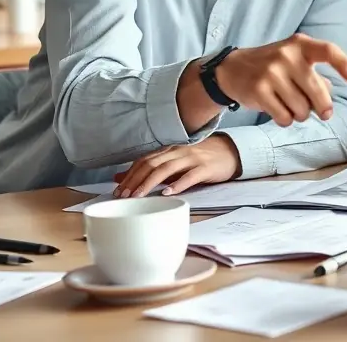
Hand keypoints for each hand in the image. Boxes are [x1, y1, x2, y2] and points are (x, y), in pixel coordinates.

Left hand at [113, 134, 240, 197]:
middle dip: (135, 180)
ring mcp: (192, 159)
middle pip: (151, 164)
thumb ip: (151, 170)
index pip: (144, 161)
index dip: (129, 175)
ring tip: (138, 196)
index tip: (117, 191)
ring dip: (150, 183)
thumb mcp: (174, 163)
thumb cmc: (200, 160)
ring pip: (166, 169)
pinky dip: (177, 184)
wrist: (229, 152)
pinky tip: (168, 193)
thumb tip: (121, 177)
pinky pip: (189, 176)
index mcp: (169, 151)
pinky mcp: (205, 168)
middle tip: (123, 196)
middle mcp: (178, 152)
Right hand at [216, 33, 346, 126]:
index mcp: (301, 44)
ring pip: (302, 108)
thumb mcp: (295, 61)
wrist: (232, 68)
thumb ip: (316, 76)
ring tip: (292, 106)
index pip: (329, 51)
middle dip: (323, 107)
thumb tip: (329, 96)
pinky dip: (286, 120)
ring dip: (301, 114)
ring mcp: (271, 72)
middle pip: (318, 91)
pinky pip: (284, 117)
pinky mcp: (259, 90)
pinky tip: (279, 111)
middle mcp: (287, 55)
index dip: (346, 66)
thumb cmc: (274, 66)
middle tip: (324, 113)